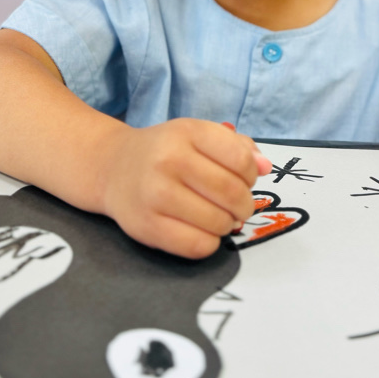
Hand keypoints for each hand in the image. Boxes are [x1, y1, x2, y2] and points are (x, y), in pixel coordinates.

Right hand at [97, 118, 271, 258]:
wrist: (112, 168)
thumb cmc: (164, 151)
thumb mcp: (197, 135)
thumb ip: (237, 146)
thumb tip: (266, 167)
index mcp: (186, 131)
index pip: (241, 159)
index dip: (251, 175)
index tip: (243, 179)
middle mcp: (168, 160)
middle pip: (232, 193)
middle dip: (244, 205)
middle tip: (238, 206)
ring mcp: (155, 195)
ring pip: (219, 222)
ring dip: (228, 224)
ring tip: (218, 216)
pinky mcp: (147, 227)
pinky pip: (199, 245)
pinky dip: (210, 242)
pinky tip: (202, 230)